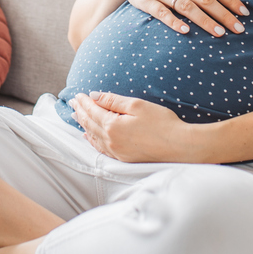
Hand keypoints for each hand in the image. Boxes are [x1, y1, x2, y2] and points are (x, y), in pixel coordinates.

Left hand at [70, 92, 198, 162]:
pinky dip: (92, 140)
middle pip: (89, 124)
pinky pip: (101, 148)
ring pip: (93, 137)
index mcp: (113, 126)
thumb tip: (94, 96)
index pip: (93, 111)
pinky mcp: (124, 158)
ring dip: (84, 125)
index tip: (78, 94)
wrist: (180, 147)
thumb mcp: (137, 105)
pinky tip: (89, 137)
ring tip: (77, 116)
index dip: (84, 102)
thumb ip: (114, 101)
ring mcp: (117, 152)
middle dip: (80, 112)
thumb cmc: (162, 123)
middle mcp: (111, 141)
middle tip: (73, 103)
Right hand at [114, 0, 247, 36]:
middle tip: (239, 29)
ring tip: (219, 34)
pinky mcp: (146, 1)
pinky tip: (186, 31)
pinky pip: (162, 12)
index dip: (231, 0)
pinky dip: (174, 22)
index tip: (245, 13)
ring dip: (204, 20)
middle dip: (223, 14)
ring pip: (186, 6)